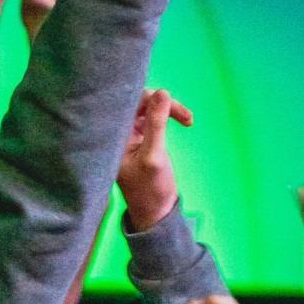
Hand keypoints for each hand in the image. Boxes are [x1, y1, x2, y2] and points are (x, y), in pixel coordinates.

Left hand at [117, 89, 192, 229]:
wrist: (156, 211)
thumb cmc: (150, 189)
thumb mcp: (154, 156)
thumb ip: (156, 124)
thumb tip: (162, 92)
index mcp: (114, 135)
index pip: (127, 103)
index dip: (148, 96)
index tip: (170, 101)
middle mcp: (119, 131)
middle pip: (139, 101)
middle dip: (163, 103)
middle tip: (186, 117)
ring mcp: (130, 132)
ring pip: (149, 106)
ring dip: (170, 109)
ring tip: (189, 120)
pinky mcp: (142, 135)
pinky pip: (154, 115)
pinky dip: (169, 115)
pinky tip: (185, 121)